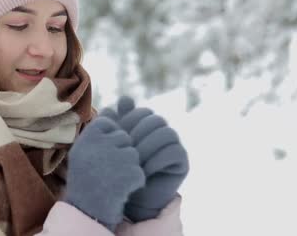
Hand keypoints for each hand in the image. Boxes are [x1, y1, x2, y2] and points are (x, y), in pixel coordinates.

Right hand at [64, 116, 145, 230]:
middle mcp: (101, 144)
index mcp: (89, 134)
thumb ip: (104, 123)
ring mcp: (116, 159)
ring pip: (134, 156)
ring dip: (127, 168)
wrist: (85, 210)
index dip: (109, 140)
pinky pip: (140, 173)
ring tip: (111, 179)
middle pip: (125, 139)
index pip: (110, 123)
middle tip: (104, 170)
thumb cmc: (86, 175)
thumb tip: (126, 99)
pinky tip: (119, 189)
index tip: (98, 155)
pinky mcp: (130, 174)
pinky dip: (133, 183)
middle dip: (120, 154)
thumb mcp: (87, 146)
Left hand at [101, 96, 188, 221]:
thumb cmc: (119, 168)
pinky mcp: (182, 161)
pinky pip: (174, 152)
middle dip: (138, 133)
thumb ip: (116, 121)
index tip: (116, 135)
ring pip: (167, 133)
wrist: (129, 196)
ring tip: (134, 160)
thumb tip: (125, 99)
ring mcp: (174, 145)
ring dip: (148, 145)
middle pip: (155, 120)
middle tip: (125, 149)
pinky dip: (157, 160)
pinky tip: (144, 170)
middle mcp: (162, 131)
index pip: (141, 111)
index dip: (129, 120)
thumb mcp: (114, 143)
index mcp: (146, 123)